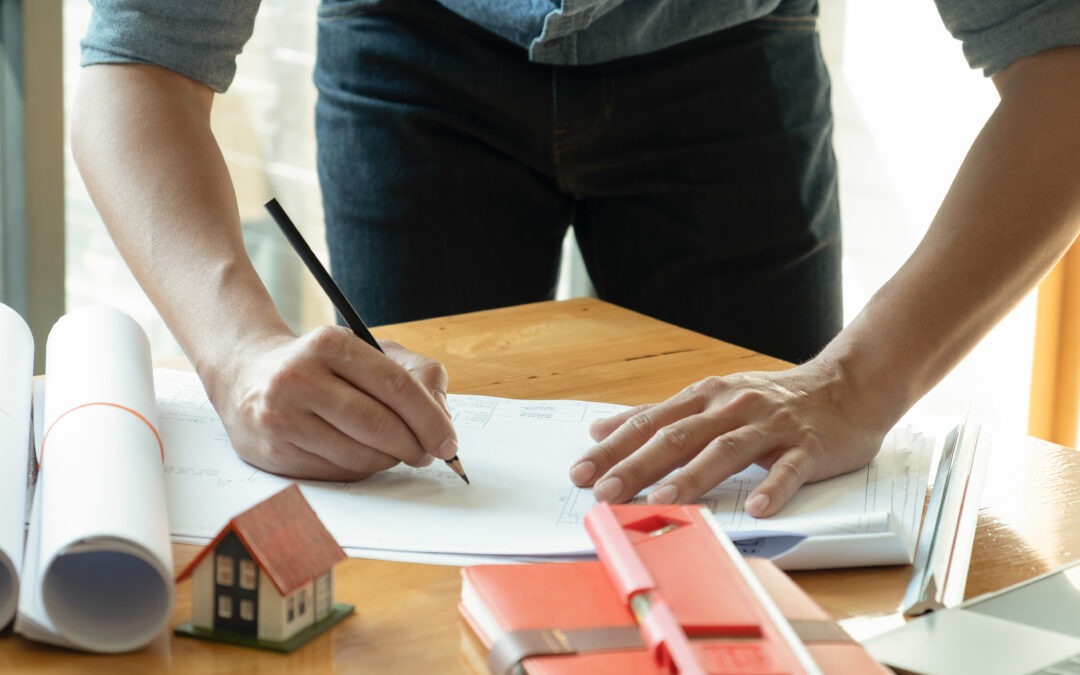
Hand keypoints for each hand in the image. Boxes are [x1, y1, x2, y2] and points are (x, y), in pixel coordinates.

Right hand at [208, 326, 457, 480]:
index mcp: (330, 344)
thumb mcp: (364, 351)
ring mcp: (282, 416)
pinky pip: (336, 472)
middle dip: (414, 446)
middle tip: (428, 453)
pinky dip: (361, 470)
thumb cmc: (318, 366)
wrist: (244, 377)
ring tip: (395, 452)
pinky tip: (361, 456)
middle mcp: (300, 377)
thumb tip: (443, 418)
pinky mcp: (273, 451)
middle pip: (379, 425)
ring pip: (359, 455)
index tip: (448, 441)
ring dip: (389, 461)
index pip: (396, 386)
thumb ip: (415, 374)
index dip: (430, 419)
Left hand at [568, 360, 886, 516]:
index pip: (650, 424)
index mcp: (705, 399)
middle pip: (679, 437)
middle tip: (605, 491)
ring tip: (665, 500)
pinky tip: (756, 508)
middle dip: (639, 465)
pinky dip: (772, 487)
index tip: (580, 472)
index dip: (614, 449)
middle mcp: (732, 407)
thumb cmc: (771, 399)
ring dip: (693, 476)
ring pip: (727, 450)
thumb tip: (602, 428)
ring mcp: (771, 425)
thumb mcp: (710, 399)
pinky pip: (790, 468)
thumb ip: (658, 416)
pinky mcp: (809, 445)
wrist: (847, 384)